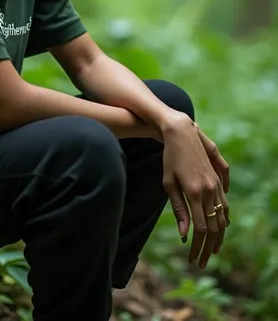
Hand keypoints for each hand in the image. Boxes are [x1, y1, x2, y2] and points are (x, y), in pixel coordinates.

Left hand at [161, 113, 228, 269]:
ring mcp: (216, 184)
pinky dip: (224, 220)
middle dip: (208, 248)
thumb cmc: (170, 158)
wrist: (181, 133)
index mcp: (195, 193)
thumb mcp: (168, 183)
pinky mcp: (218, 179)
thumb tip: (184, 234)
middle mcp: (209, 190)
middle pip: (214, 227)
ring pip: (223, 217)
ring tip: (212, 251)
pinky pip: (225, 204)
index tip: (191, 258)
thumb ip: (178, 209)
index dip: (198, 246)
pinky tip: (220, 229)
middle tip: (200, 262)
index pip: (202, 229)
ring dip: (218, 237)